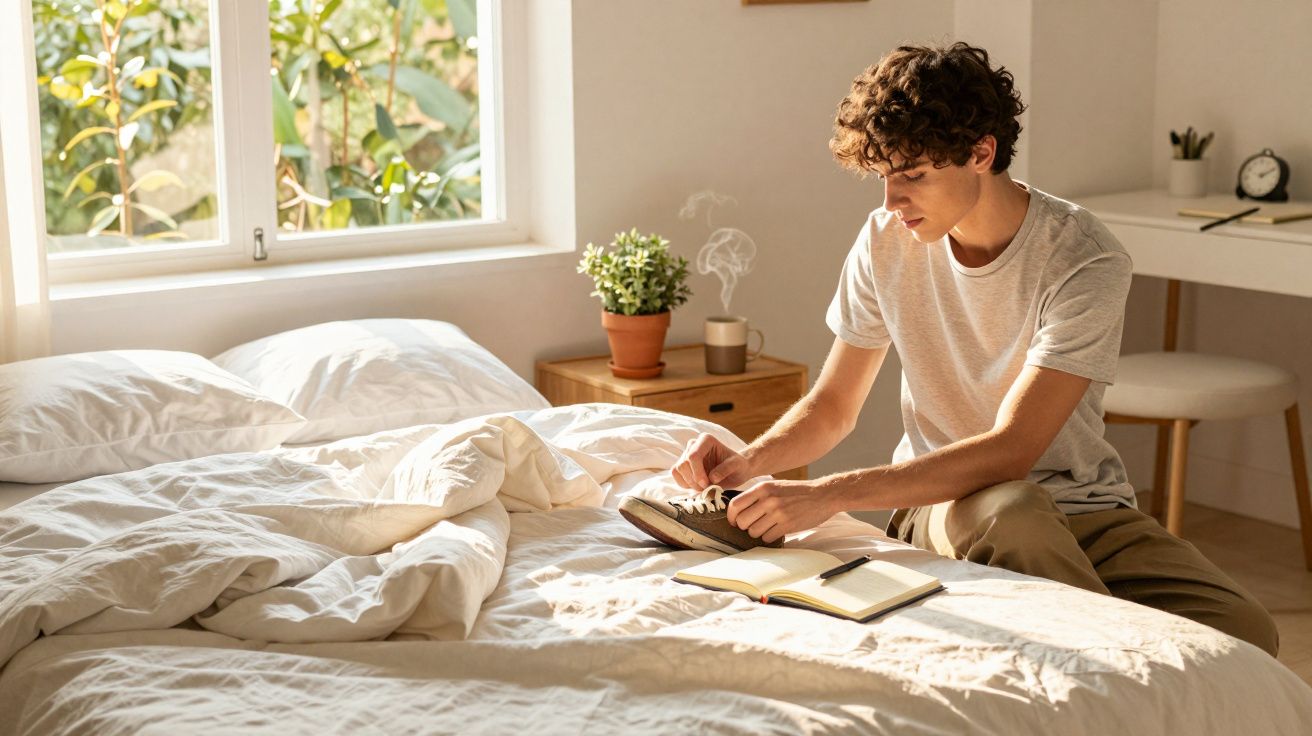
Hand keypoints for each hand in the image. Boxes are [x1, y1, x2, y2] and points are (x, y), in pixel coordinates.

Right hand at [671, 433, 755, 490]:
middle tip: (708, 488)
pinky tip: (697, 486)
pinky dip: (685, 484)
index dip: (698, 473)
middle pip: (684, 464)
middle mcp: (693, 444)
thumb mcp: (737, 466)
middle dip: (694, 480)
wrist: (736, 470)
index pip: (693, 456)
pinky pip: (676, 475)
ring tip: (705, 487)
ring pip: (678, 469)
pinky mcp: (683, 465)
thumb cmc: (738, 466)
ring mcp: (686, 454)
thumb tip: (712, 477)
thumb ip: (726, 469)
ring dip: (690, 483)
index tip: (707, 485)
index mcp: (706, 440)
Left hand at [726, 479, 841, 543]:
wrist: (822, 495)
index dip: (731, 516)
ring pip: (753, 532)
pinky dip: (768, 537)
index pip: (735, 505)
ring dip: (757, 533)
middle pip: (742, 521)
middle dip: (744, 527)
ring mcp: (778, 513)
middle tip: (752, 525)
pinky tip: (775, 530)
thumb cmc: (796, 491)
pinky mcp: (787, 525)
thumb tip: (737, 510)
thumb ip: (757, 495)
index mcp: (762, 488)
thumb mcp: (774, 485)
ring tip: (766, 527)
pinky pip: (767, 537)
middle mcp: (768, 499)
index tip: (734, 521)